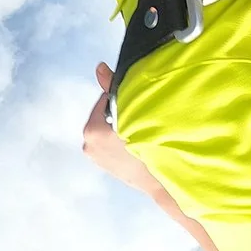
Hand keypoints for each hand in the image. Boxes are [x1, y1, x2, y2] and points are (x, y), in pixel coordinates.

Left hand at [82, 63, 163, 195]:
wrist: (162, 183)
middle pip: (106, 115)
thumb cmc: (150, 147)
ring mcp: (96, 158)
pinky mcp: (105, 166)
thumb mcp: (132, 111)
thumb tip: (99, 67)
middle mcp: (88, 145)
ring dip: (122, 127)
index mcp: (92, 131)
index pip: (106, 100)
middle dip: (121, 114)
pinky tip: (136, 144)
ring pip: (110, 129)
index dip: (124, 99)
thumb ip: (113, 87)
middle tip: (141, 119)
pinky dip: (122, 139)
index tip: (138, 105)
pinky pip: (112, 143)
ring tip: (140, 131)